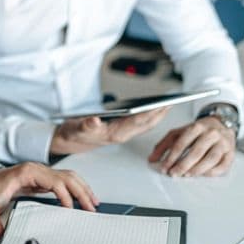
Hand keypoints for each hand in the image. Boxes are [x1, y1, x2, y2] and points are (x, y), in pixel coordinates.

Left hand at [0, 162, 98, 237]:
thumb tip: (0, 233)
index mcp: (27, 173)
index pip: (54, 181)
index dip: (65, 195)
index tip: (70, 209)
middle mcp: (37, 170)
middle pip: (67, 177)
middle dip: (81, 192)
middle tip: (91, 208)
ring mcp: (41, 172)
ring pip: (69, 176)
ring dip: (83, 188)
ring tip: (93, 203)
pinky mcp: (43, 178)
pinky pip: (64, 179)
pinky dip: (76, 187)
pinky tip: (83, 196)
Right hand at [49, 106, 170, 155]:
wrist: (71, 142)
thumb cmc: (74, 133)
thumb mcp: (76, 128)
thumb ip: (85, 125)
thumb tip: (95, 121)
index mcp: (114, 134)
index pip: (137, 122)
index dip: (150, 113)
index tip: (161, 105)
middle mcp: (121, 135)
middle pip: (145, 124)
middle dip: (159, 114)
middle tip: (172, 102)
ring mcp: (123, 134)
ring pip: (145, 125)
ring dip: (157, 116)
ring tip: (167, 104)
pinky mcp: (121, 131)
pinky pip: (140, 124)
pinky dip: (149, 117)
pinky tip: (154, 110)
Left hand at [148, 116, 235, 176]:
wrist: (222, 124)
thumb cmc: (199, 130)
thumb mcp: (180, 132)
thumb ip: (164, 144)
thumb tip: (152, 159)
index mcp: (197, 126)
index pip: (182, 143)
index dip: (172, 157)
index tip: (165, 167)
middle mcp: (211, 133)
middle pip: (196, 152)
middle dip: (183, 165)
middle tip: (174, 173)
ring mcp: (223, 143)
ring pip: (211, 159)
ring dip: (197, 169)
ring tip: (187, 174)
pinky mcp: (231, 153)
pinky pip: (223, 165)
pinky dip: (212, 172)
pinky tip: (202, 174)